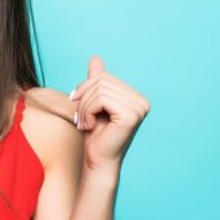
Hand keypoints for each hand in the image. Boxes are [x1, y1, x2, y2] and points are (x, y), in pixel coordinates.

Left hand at [69, 55, 150, 174]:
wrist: (96, 161)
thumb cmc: (94, 136)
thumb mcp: (92, 104)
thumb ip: (96, 82)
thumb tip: (95, 58)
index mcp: (135, 97)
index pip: (105, 77)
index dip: (85, 88)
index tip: (78, 106)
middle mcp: (142, 101)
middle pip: (102, 81)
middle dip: (83, 98)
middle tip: (79, 118)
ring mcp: (139, 108)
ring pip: (99, 90)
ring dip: (83, 107)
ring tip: (83, 123)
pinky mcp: (131, 115)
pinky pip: (101, 99)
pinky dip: (87, 111)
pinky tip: (89, 126)